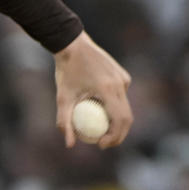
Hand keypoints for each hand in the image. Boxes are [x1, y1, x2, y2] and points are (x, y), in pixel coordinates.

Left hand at [53, 31, 131, 148]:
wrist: (73, 44)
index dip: (114, 137)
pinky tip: (98, 106)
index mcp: (108, 89)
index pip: (120, 120)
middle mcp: (120, 84)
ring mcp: (124, 78)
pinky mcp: (123, 75)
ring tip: (100, 128)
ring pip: (125, 107)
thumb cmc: (66, 71)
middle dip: (118, 134)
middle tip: (103, 142)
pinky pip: (121, 95)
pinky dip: (113, 106)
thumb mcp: (62, 97)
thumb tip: (69, 144)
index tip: (101, 144)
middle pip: (127, 117)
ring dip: (116, 121)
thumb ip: (65, 121)